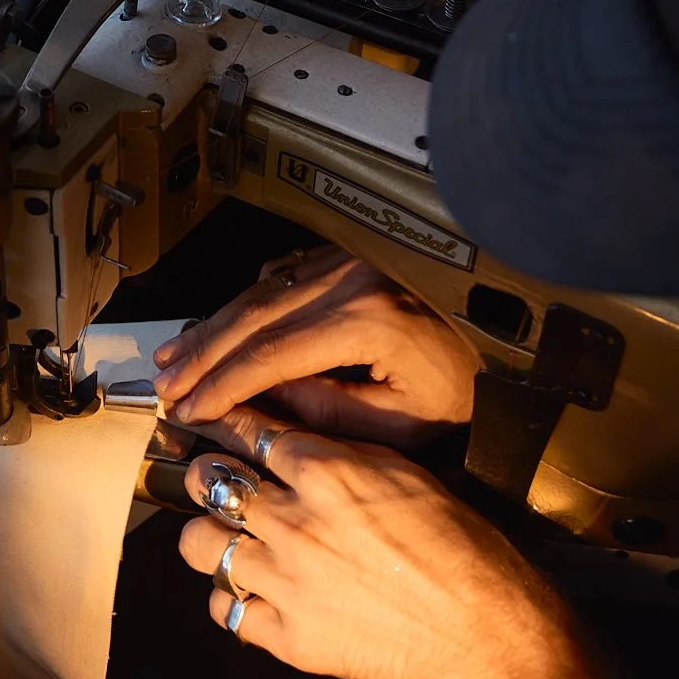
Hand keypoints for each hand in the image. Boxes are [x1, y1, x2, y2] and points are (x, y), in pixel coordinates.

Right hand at [153, 245, 479, 447]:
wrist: (515, 338)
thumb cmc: (469, 387)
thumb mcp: (401, 420)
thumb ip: (326, 413)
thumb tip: (260, 401)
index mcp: (367, 318)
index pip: (272, 354)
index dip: (222, 383)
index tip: (187, 408)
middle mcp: (352, 278)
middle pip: (255, 316)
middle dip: (203, 352)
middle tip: (163, 383)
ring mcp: (349, 260)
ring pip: (261, 291)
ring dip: (214, 326)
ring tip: (173, 357)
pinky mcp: (349, 257)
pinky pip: (282, 276)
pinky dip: (243, 305)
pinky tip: (216, 329)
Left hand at [179, 434, 678, 678]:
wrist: (484, 632)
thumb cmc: (456, 543)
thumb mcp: (400, 470)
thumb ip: (335, 451)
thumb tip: (288, 437)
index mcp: (324, 471)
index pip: (246, 429)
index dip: (224, 423)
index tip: (211, 421)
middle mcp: (293, 521)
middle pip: (209, 481)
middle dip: (206, 474)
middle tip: (216, 480)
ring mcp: (285, 582)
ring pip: (198, 544)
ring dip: (210, 536)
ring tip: (230, 538)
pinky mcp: (288, 637)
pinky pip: (224, 609)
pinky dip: (232, 597)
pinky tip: (253, 591)